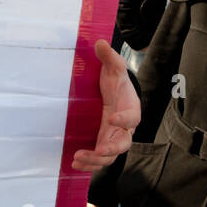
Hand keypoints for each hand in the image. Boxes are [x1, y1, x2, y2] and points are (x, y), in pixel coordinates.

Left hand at [72, 39, 139, 171]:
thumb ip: (109, 58)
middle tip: (99, 149)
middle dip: (111, 148)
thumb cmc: (116, 82)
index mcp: (131, 109)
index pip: (132, 117)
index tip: (111, 118)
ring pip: (109, 156)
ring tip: (78, 158)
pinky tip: (74, 164)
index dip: (123, 120)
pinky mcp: (102, 144)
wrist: (114, 94)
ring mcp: (113, 138)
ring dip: (95, 160)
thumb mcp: (114, 69)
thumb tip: (100, 42)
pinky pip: (99, 159)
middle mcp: (125, 128)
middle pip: (123, 144)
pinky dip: (89, 164)